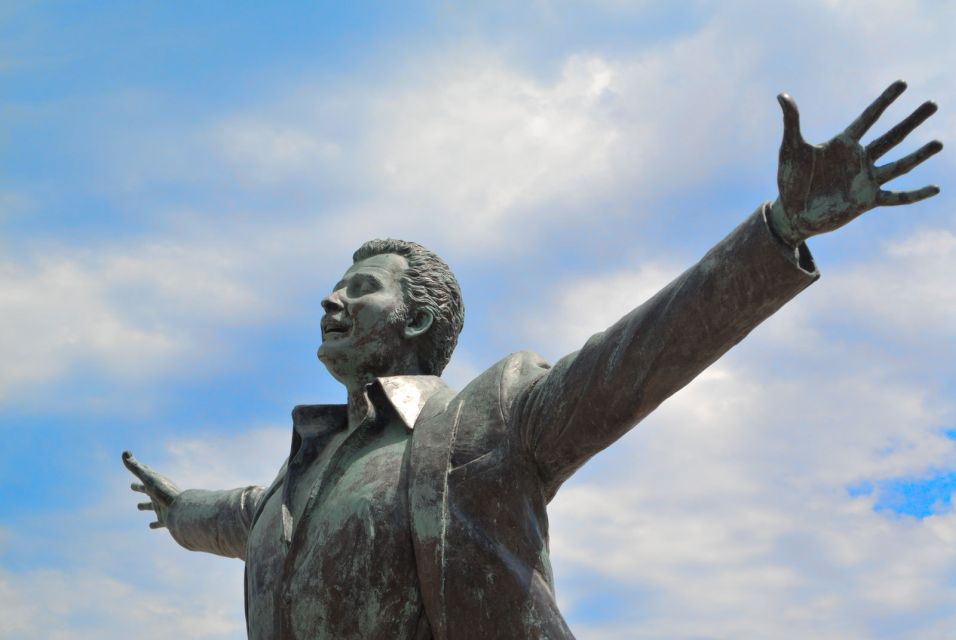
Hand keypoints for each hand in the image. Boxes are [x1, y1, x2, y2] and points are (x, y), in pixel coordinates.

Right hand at [122, 450, 180, 529]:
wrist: (181, 511)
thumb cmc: (164, 493)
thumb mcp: (148, 479)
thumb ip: (135, 467)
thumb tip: (125, 452)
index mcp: (156, 484)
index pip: (147, 474)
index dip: (140, 469)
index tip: (136, 465)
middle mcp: (159, 495)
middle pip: (148, 490)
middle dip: (140, 487)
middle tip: (131, 486)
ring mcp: (163, 507)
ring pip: (153, 506)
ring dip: (146, 505)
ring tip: (138, 506)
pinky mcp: (166, 520)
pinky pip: (159, 522)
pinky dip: (155, 523)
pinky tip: (150, 526)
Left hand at [770, 80, 941, 245]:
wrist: (791, 214)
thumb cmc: (790, 180)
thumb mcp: (790, 150)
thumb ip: (792, 122)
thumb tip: (782, 94)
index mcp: (843, 144)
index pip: (868, 118)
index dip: (884, 101)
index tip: (902, 83)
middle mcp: (859, 159)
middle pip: (891, 136)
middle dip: (912, 121)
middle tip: (933, 104)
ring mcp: (865, 180)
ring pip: (899, 165)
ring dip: (919, 155)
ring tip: (939, 142)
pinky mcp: (867, 201)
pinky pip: (896, 197)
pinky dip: (916, 195)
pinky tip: (936, 189)